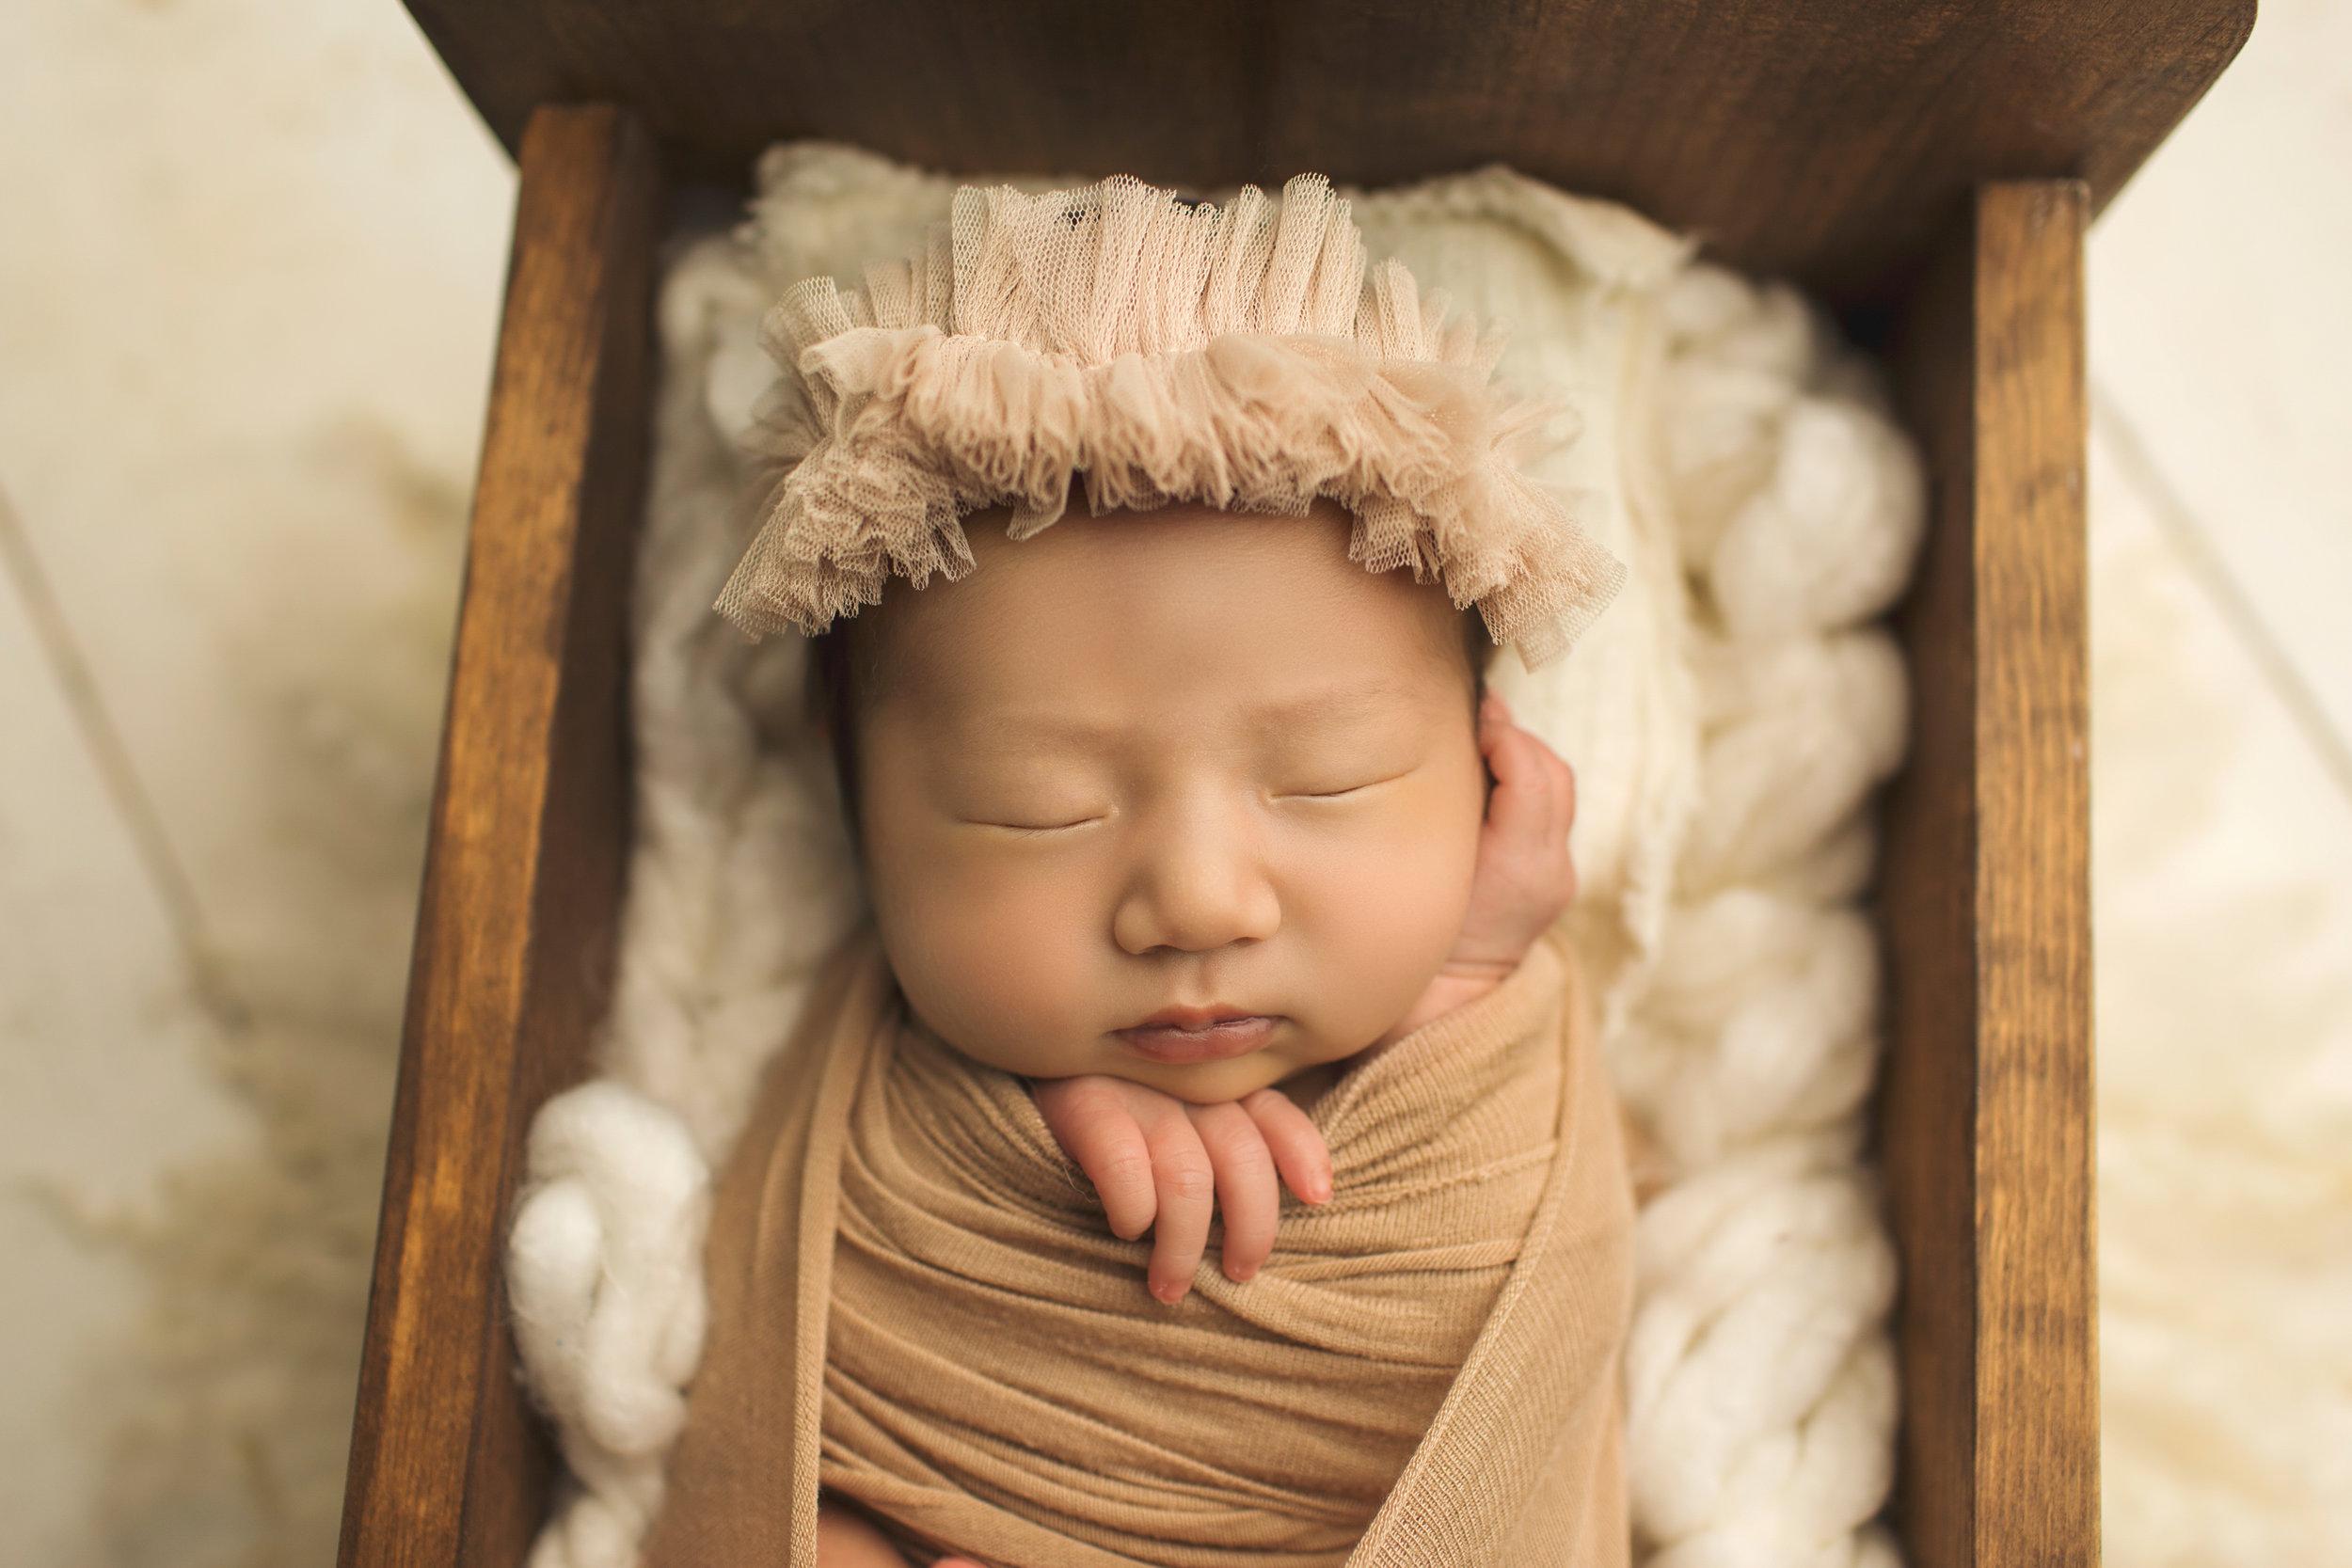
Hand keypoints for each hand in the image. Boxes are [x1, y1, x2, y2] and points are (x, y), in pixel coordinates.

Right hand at [1031, 1076, 1332, 1302]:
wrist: (1028, 1038)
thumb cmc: (1113, 1096)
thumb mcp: (1176, 1107)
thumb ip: (1222, 1134)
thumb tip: (1294, 1198)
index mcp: (1214, 1079)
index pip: (1275, 1113)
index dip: (1303, 1152)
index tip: (1318, 1197)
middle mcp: (1183, 1081)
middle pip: (1241, 1157)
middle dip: (1250, 1227)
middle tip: (1240, 1273)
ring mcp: (1135, 1089)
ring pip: (1188, 1177)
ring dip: (1186, 1245)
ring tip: (1170, 1287)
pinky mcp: (1081, 1102)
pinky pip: (1125, 1164)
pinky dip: (1135, 1208)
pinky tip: (1127, 1229)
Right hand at [1381, 693, 1577, 1042]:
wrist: (1441, 1002)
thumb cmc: (1412, 936)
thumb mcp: (1417, 868)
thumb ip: (1443, 806)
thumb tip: (1450, 738)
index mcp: (1520, 868)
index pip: (1532, 774)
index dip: (1501, 735)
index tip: (1462, 722)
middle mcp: (1551, 870)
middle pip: (1554, 774)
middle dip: (1515, 738)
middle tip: (1468, 722)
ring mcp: (1558, 875)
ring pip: (1558, 788)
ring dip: (1522, 757)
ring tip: (1478, 744)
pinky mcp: (1554, 876)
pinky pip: (1550, 810)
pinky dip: (1524, 783)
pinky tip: (1486, 779)